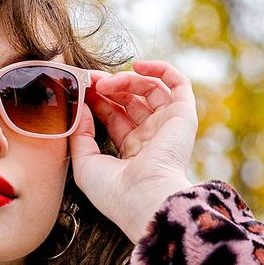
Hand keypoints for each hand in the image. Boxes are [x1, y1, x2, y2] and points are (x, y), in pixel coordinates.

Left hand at [68, 59, 198, 242]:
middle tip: (91, 80)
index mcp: (132, 152)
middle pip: (131, 101)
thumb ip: (80, 135)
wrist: (143, 198)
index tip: (82, 90)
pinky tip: (138, 66)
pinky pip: (178, 84)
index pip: (115, 117)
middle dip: (110, 87)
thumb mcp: (85, 164)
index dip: (99, 101)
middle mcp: (152, 137)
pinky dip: (161, 69)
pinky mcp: (183, 116)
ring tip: (106, 83)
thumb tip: (81, 108)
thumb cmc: (113, 191)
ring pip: (150, 90)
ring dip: (127, 80)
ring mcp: (168, 126)